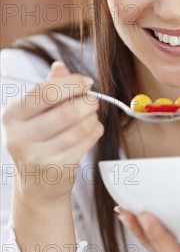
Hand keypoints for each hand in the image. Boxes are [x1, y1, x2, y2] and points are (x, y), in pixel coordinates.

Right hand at [2, 61, 103, 205]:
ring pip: (81, 127)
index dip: (72, 83)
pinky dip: (96, 131)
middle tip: (93, 100)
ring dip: (93, 117)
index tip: (86, 82)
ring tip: (91, 115)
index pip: (45, 92)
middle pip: (67, 111)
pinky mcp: (57, 169)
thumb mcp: (36, 113)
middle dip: (88, 101)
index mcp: (12, 115)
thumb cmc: (38, 140)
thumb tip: (60, 67)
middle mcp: (19, 136)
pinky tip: (92, 129)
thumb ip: (48, 89)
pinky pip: (87, 142)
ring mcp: (38, 156)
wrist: (37, 184)